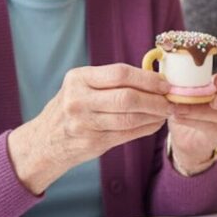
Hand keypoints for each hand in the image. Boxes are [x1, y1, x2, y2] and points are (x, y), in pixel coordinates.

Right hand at [7, 64, 170, 194]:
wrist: (45, 142)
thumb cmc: (72, 107)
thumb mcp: (82, 86)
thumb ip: (112, 81)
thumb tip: (155, 78)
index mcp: (78, 79)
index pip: (120, 73)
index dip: (147, 78)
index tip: (165, 83)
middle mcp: (78, 100)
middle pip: (127, 98)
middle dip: (155, 99)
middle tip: (171, 100)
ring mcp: (83, 124)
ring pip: (130, 119)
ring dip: (154, 115)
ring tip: (166, 112)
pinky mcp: (91, 143)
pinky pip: (127, 134)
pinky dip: (146, 128)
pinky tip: (155, 124)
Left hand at [167, 63, 216, 173]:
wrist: (185, 132)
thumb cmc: (189, 100)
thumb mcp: (189, 86)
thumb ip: (186, 77)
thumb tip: (169, 65)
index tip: (215, 81)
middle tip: (213, 100)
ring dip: (203, 112)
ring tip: (180, 109)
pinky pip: (216, 128)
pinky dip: (195, 122)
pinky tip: (179, 117)